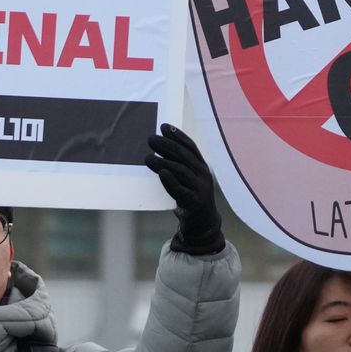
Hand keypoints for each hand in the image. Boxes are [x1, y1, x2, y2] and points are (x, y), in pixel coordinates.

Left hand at [145, 125, 222, 255]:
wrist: (203, 225)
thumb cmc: (190, 196)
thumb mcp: (186, 178)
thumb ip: (176, 163)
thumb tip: (157, 144)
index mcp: (201, 166)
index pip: (190, 147)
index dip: (178, 135)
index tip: (164, 126)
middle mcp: (203, 175)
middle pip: (184, 156)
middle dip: (167, 145)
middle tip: (150, 139)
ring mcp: (200, 189)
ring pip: (181, 171)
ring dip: (163, 162)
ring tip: (147, 158)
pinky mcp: (195, 203)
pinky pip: (182, 190)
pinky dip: (171, 181)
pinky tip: (161, 173)